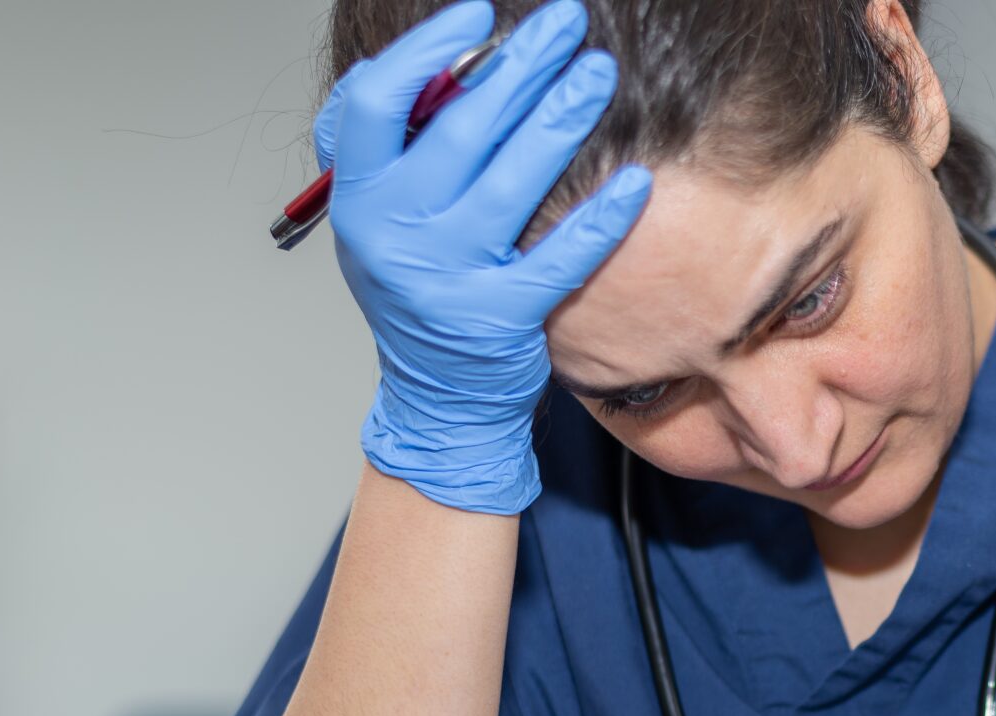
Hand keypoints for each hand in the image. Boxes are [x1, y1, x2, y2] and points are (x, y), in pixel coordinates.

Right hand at [318, 0, 648, 513]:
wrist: (438, 397)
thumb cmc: (422, 288)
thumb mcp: (385, 216)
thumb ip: (402, 147)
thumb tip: (454, 61)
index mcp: (359, 196)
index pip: (373, 101)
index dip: (426, 50)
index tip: (479, 15)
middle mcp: (392, 234)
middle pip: (458, 128)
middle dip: (520, 67)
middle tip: (566, 24)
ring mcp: (445, 279)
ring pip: (511, 182)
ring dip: (561, 120)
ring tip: (598, 75)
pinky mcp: (498, 318)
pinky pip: (559, 258)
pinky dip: (600, 218)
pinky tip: (636, 182)